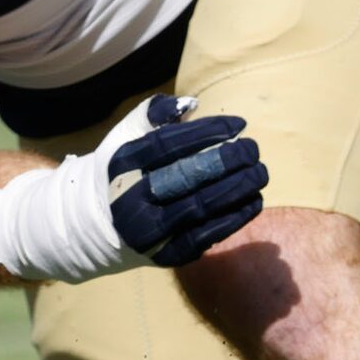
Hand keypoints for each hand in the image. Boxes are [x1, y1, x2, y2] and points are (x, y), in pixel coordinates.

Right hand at [103, 94, 266, 265]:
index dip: (207, 132)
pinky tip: (254, 199)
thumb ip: (153, 115)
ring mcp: (147, 232)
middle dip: (226, 162)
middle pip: (185, 178)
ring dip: (238, 189)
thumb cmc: (125, 172)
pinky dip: (235, 217)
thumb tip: (190, 104)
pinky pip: (206, 235)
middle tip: (252, 150)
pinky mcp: (165, 255)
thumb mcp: (126, 138)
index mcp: (121, 166)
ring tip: (260, 173)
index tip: (239, 124)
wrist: (98, 225)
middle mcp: (129, 200)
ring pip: (200, 208)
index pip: (167, 144)